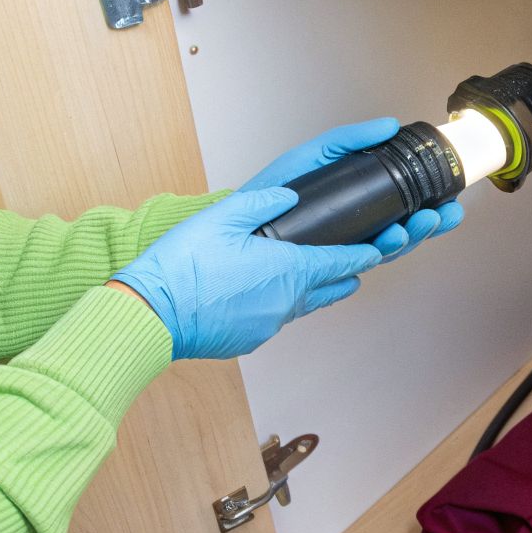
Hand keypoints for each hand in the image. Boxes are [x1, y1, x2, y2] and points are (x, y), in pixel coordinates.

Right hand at [113, 188, 383, 359]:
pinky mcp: (252, 338)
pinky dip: (285, 303)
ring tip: (326, 274)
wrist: (148, 315)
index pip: (345, 261)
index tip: (383, 245)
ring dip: (319, 288)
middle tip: (362, 257)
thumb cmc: (181, 266)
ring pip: (308, 304)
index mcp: (290, 269)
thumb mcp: (220, 217)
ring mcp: (271, 323)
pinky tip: (273, 292)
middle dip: (349, 270)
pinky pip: (280, 318)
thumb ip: (260, 203)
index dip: (367, 251)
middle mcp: (288, 301)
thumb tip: (289, 194)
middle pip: (334, 286)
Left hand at [242, 118, 464, 261]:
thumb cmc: (273, 190)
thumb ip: (350, 139)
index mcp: (360, 203)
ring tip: (414, 225)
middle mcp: (358, 229)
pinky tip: (384, 245)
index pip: (406, 206)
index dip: (432, 203)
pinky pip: (361, 268)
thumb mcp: (314, 155)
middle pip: (405, 231)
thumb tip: (389, 125)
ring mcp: (345, 251)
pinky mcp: (328, 269)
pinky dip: (377, 257)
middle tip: (440, 214)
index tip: (451, 197)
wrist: (236, 222)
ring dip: (409, 239)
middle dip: (429, 225)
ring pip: (389, 251)